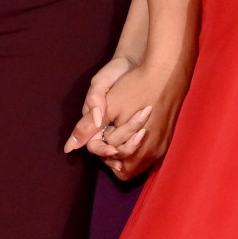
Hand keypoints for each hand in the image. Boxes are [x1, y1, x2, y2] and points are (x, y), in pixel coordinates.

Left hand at [66, 45, 189, 179]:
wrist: (167, 70)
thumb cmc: (136, 87)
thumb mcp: (107, 107)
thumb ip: (87, 130)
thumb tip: (68, 148)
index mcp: (134, 148)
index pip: (115, 166)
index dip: (103, 153)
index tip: (102, 135)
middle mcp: (152, 152)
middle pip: (129, 169)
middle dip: (116, 155)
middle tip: (108, 135)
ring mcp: (163, 144)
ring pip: (142, 160)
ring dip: (129, 151)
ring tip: (119, 132)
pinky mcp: (169, 136)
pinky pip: (153, 150)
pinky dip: (141, 145)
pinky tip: (135, 129)